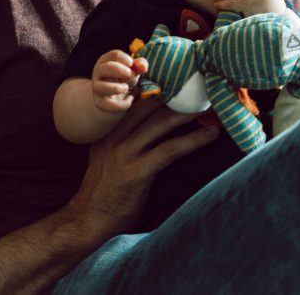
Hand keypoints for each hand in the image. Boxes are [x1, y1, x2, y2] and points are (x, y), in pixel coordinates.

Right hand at [66, 99, 219, 235]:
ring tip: (210, 106)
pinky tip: (211, 134)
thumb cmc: (103, 192)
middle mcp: (115, 137)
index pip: (135, 101)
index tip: (179, 78)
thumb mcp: (105, 158)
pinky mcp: (137, 172)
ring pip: (161, 123)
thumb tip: (147, 126)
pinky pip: (170, 150)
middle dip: (176, 94)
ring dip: (189, 113)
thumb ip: (121, 140)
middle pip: (150, 106)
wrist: (88, 221)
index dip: (158, 88)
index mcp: (108, 131)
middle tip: (199, 87)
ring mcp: (125, 154)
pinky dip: (194, 140)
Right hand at [91, 50, 147, 113]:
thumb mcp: (132, 70)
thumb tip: (143, 66)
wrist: (114, 96)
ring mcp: (97, 88)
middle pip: (106, 68)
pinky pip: (109, 105)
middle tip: (130, 74)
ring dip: (117, 88)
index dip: (124, 58)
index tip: (132, 63)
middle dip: (120, 70)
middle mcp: (99, 73)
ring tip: (126, 88)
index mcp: (107, 60)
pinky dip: (123, 104)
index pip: (114, 55)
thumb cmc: (123, 78)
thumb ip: (139, 66)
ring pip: (102, 87)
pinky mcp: (100, 102)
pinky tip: (130, 99)